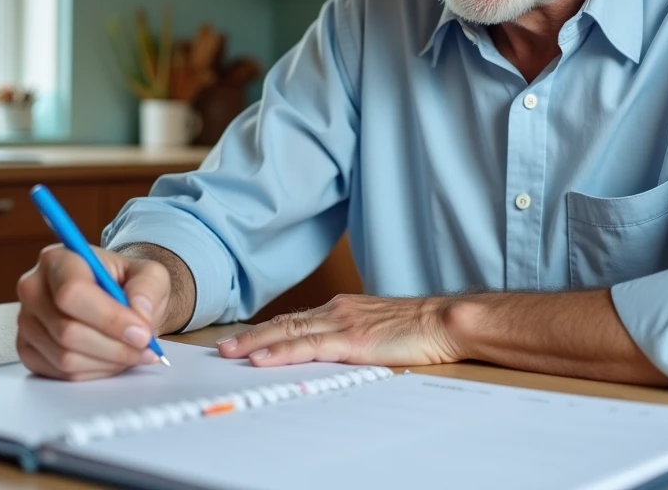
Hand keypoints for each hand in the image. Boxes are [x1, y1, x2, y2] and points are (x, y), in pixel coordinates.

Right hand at [16, 244, 171, 380]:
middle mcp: (34, 289)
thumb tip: (138, 311)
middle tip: (144, 347)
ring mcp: (27, 322)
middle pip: (67, 331)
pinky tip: (111, 358)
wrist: (116, 301)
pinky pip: (60, 373)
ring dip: (107, 361)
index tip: (141, 333)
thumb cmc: (127, 284)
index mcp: (58, 260)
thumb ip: (149, 287)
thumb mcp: (151, 274)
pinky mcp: (28, 350)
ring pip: (65, 357)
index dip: (109, 318)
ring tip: (131, 352)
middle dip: (114, 346)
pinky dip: (94, 372)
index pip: (72, 293)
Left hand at [216, 294, 462, 366]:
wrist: (444, 321)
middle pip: (285, 323)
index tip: (246, 339)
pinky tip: (262, 358)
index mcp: (344, 309)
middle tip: (223, 346)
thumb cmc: (419, 328)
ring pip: (289, 332)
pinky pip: (308, 347)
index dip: (269, 330)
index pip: (298, 319)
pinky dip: (281, 352)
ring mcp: (343, 324)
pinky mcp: (352, 341)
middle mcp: (338, 311)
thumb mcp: (380, 329)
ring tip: (231, 353)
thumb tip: (336, 353)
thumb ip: (355, 337)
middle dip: (252, 335)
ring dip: (256, 343)